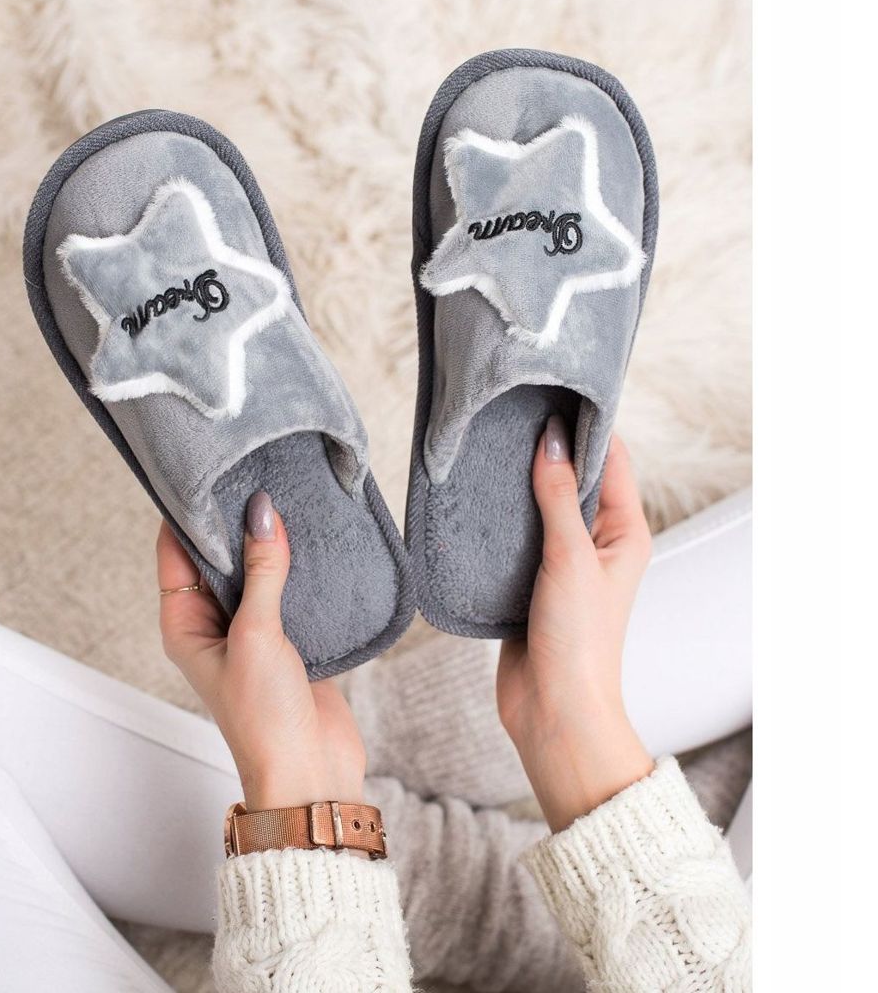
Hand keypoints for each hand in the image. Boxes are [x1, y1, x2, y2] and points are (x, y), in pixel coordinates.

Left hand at [157, 492, 365, 811]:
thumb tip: (262, 514)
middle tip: (255, 474)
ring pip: (255, 572)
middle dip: (234, 522)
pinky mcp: (290, 638)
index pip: (175, 554)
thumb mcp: (257, 635)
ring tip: (288, 497)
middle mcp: (215, 625)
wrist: (310, 771)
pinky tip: (314, 539)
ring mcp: (253, 631)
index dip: (188, 513)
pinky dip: (298, 567)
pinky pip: (288, 590)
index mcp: (185, 625)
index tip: (208, 471)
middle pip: (217, 558)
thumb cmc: (265, 718)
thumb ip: (262, 573)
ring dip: (269, 544)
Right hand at [497, 418, 654, 831]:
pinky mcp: (532, 582)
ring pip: (543, 508)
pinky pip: (519, 537)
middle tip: (514, 414)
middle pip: (575, 480)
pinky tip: (478, 498)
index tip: (557, 393)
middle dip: (549, 450)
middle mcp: (597, 543)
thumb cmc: (579, 640)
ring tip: (491, 447)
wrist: (554, 709)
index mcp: (625, 533)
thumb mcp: (571, 558)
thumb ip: (559, 498)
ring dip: (521, 484)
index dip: (587, 427)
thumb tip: (553, 442)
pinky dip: (502, 518)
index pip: (612, 462)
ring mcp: (563, 562)